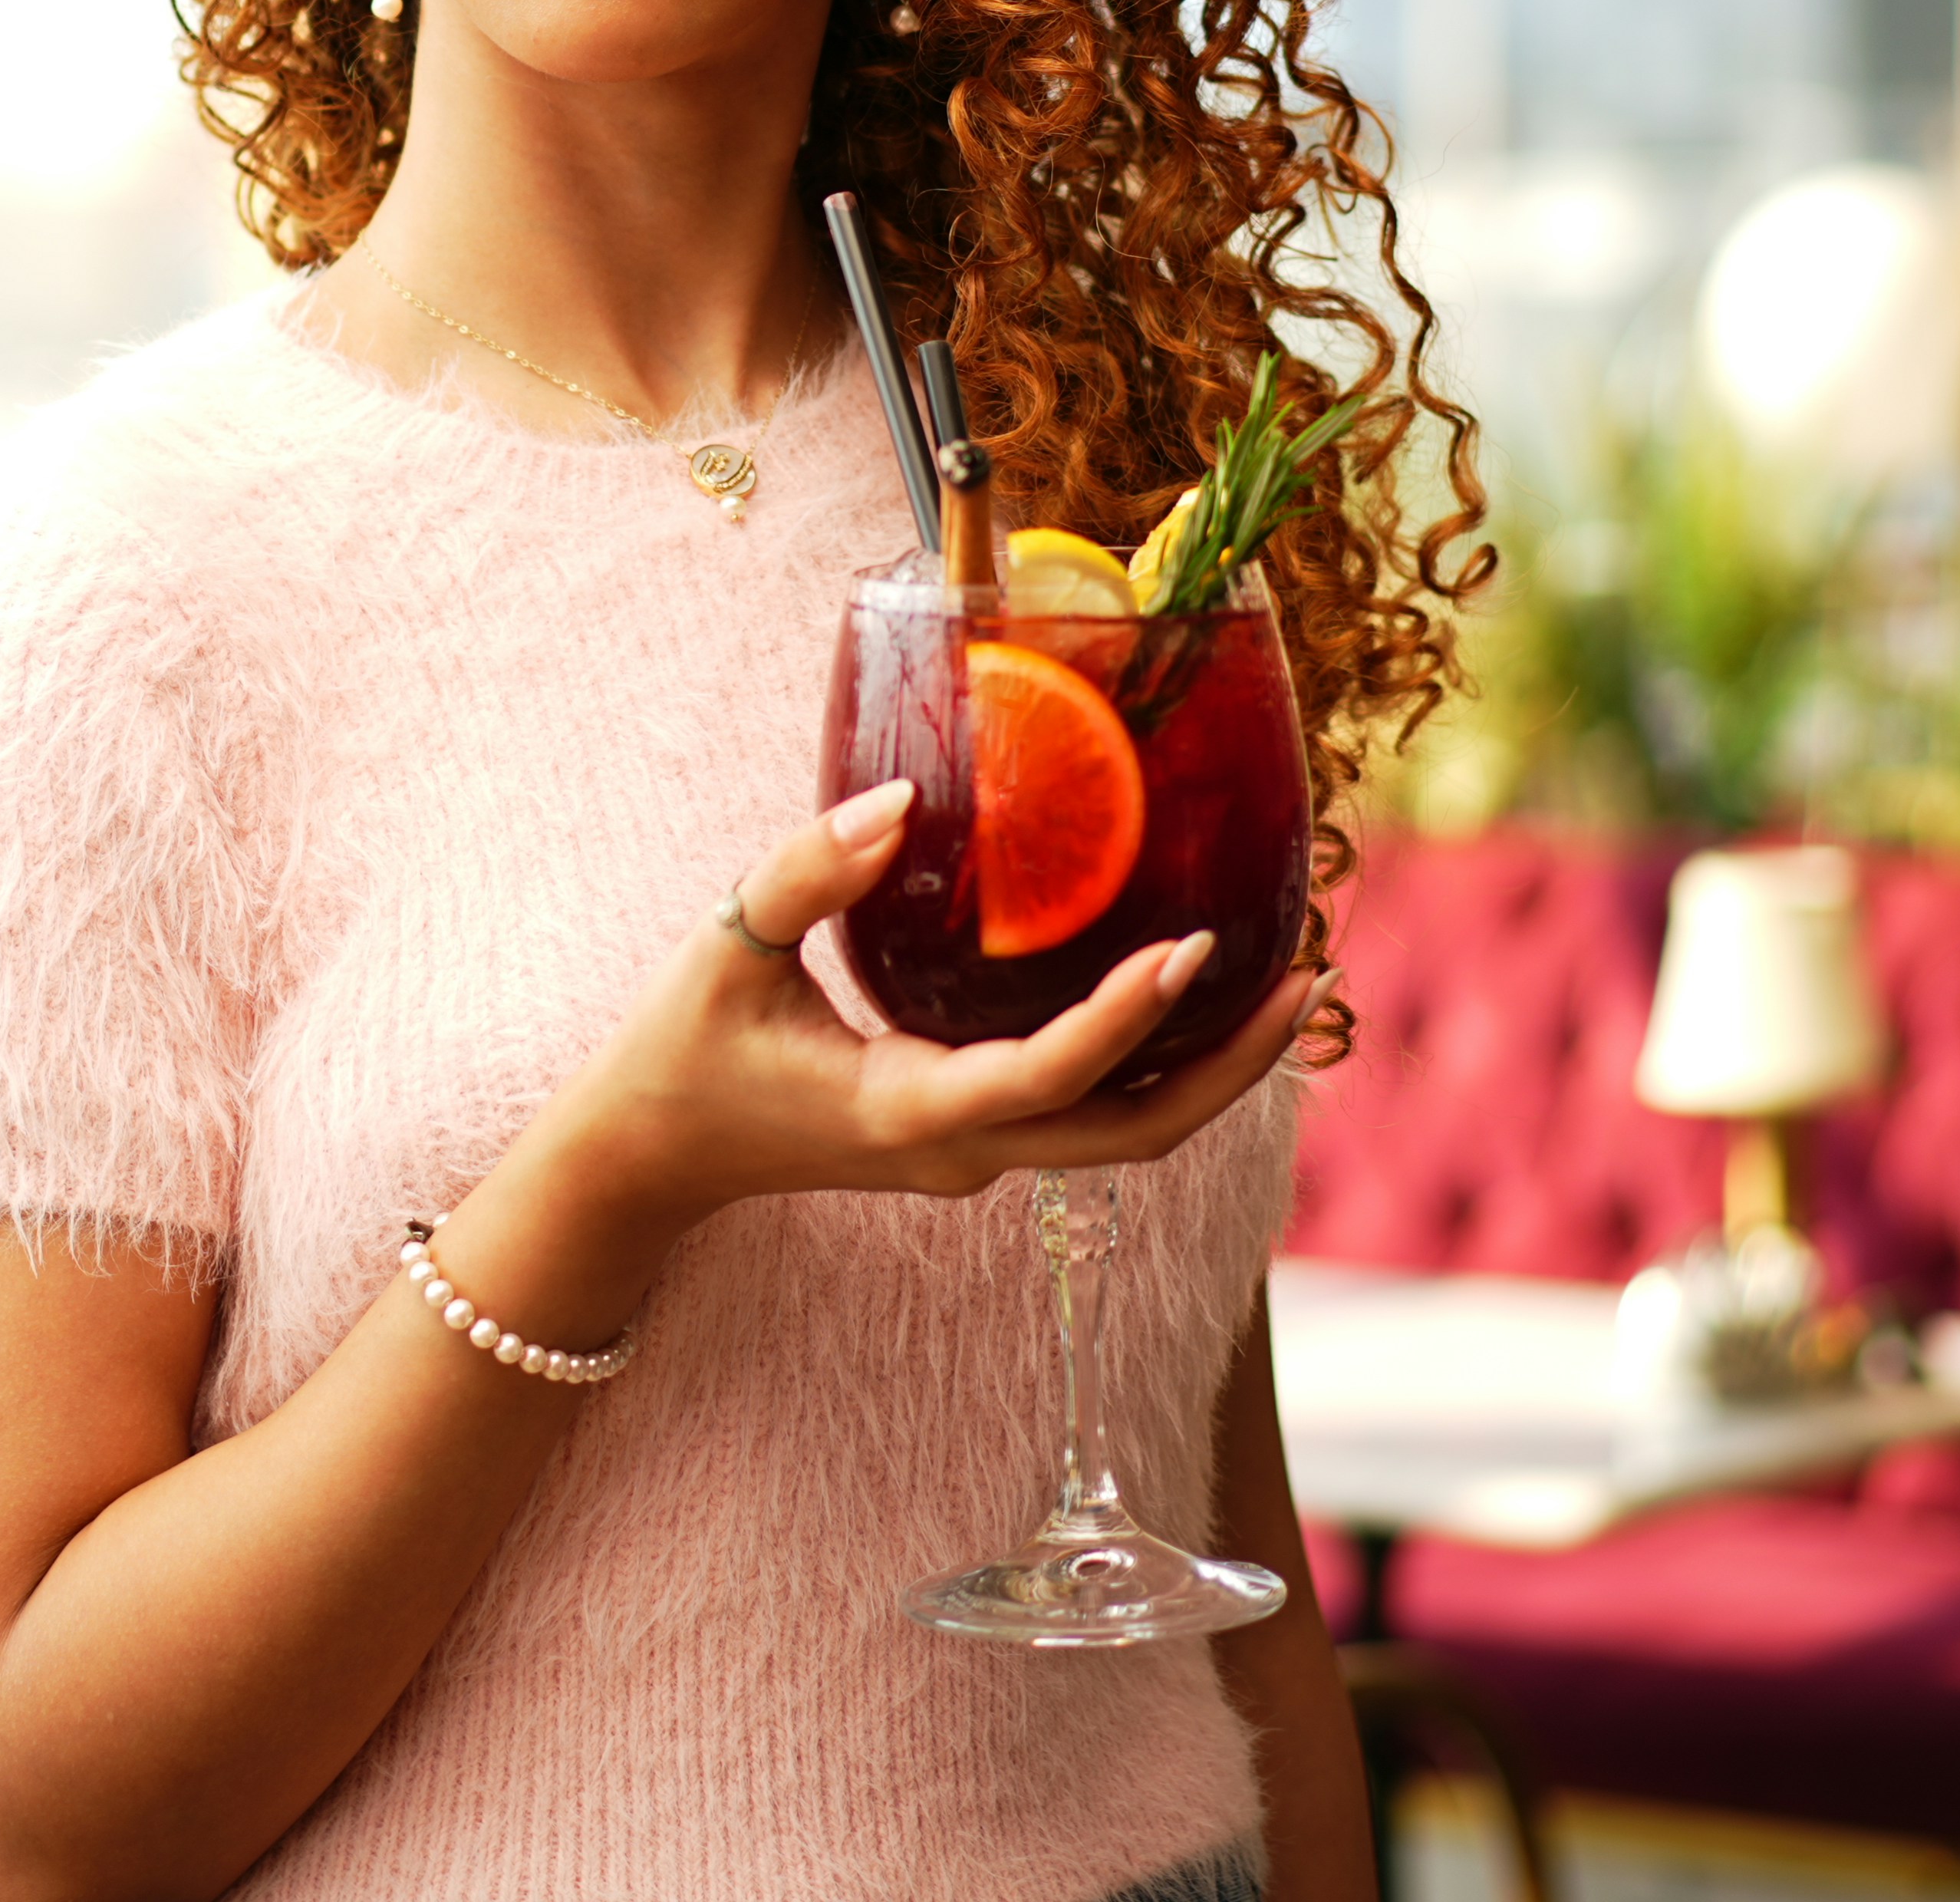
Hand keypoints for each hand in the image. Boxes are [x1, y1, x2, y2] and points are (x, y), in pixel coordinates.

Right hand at [543, 782, 1319, 1239]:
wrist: (651, 1160)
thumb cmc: (681, 1053)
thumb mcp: (725, 951)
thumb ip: (807, 874)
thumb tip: (900, 799)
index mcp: (908, 1111)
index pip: (1049, 1078)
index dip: (1127, 1019)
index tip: (1196, 948)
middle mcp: (962, 1151)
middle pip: (1136, 1132)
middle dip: (1233, 1062)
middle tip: (1309, 967)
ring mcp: (975, 1155)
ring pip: (1130, 1130)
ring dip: (1215, 1064)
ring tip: (1290, 972)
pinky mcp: (976, 1135)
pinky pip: (1094, 1109)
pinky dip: (1159, 1057)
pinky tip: (1197, 985)